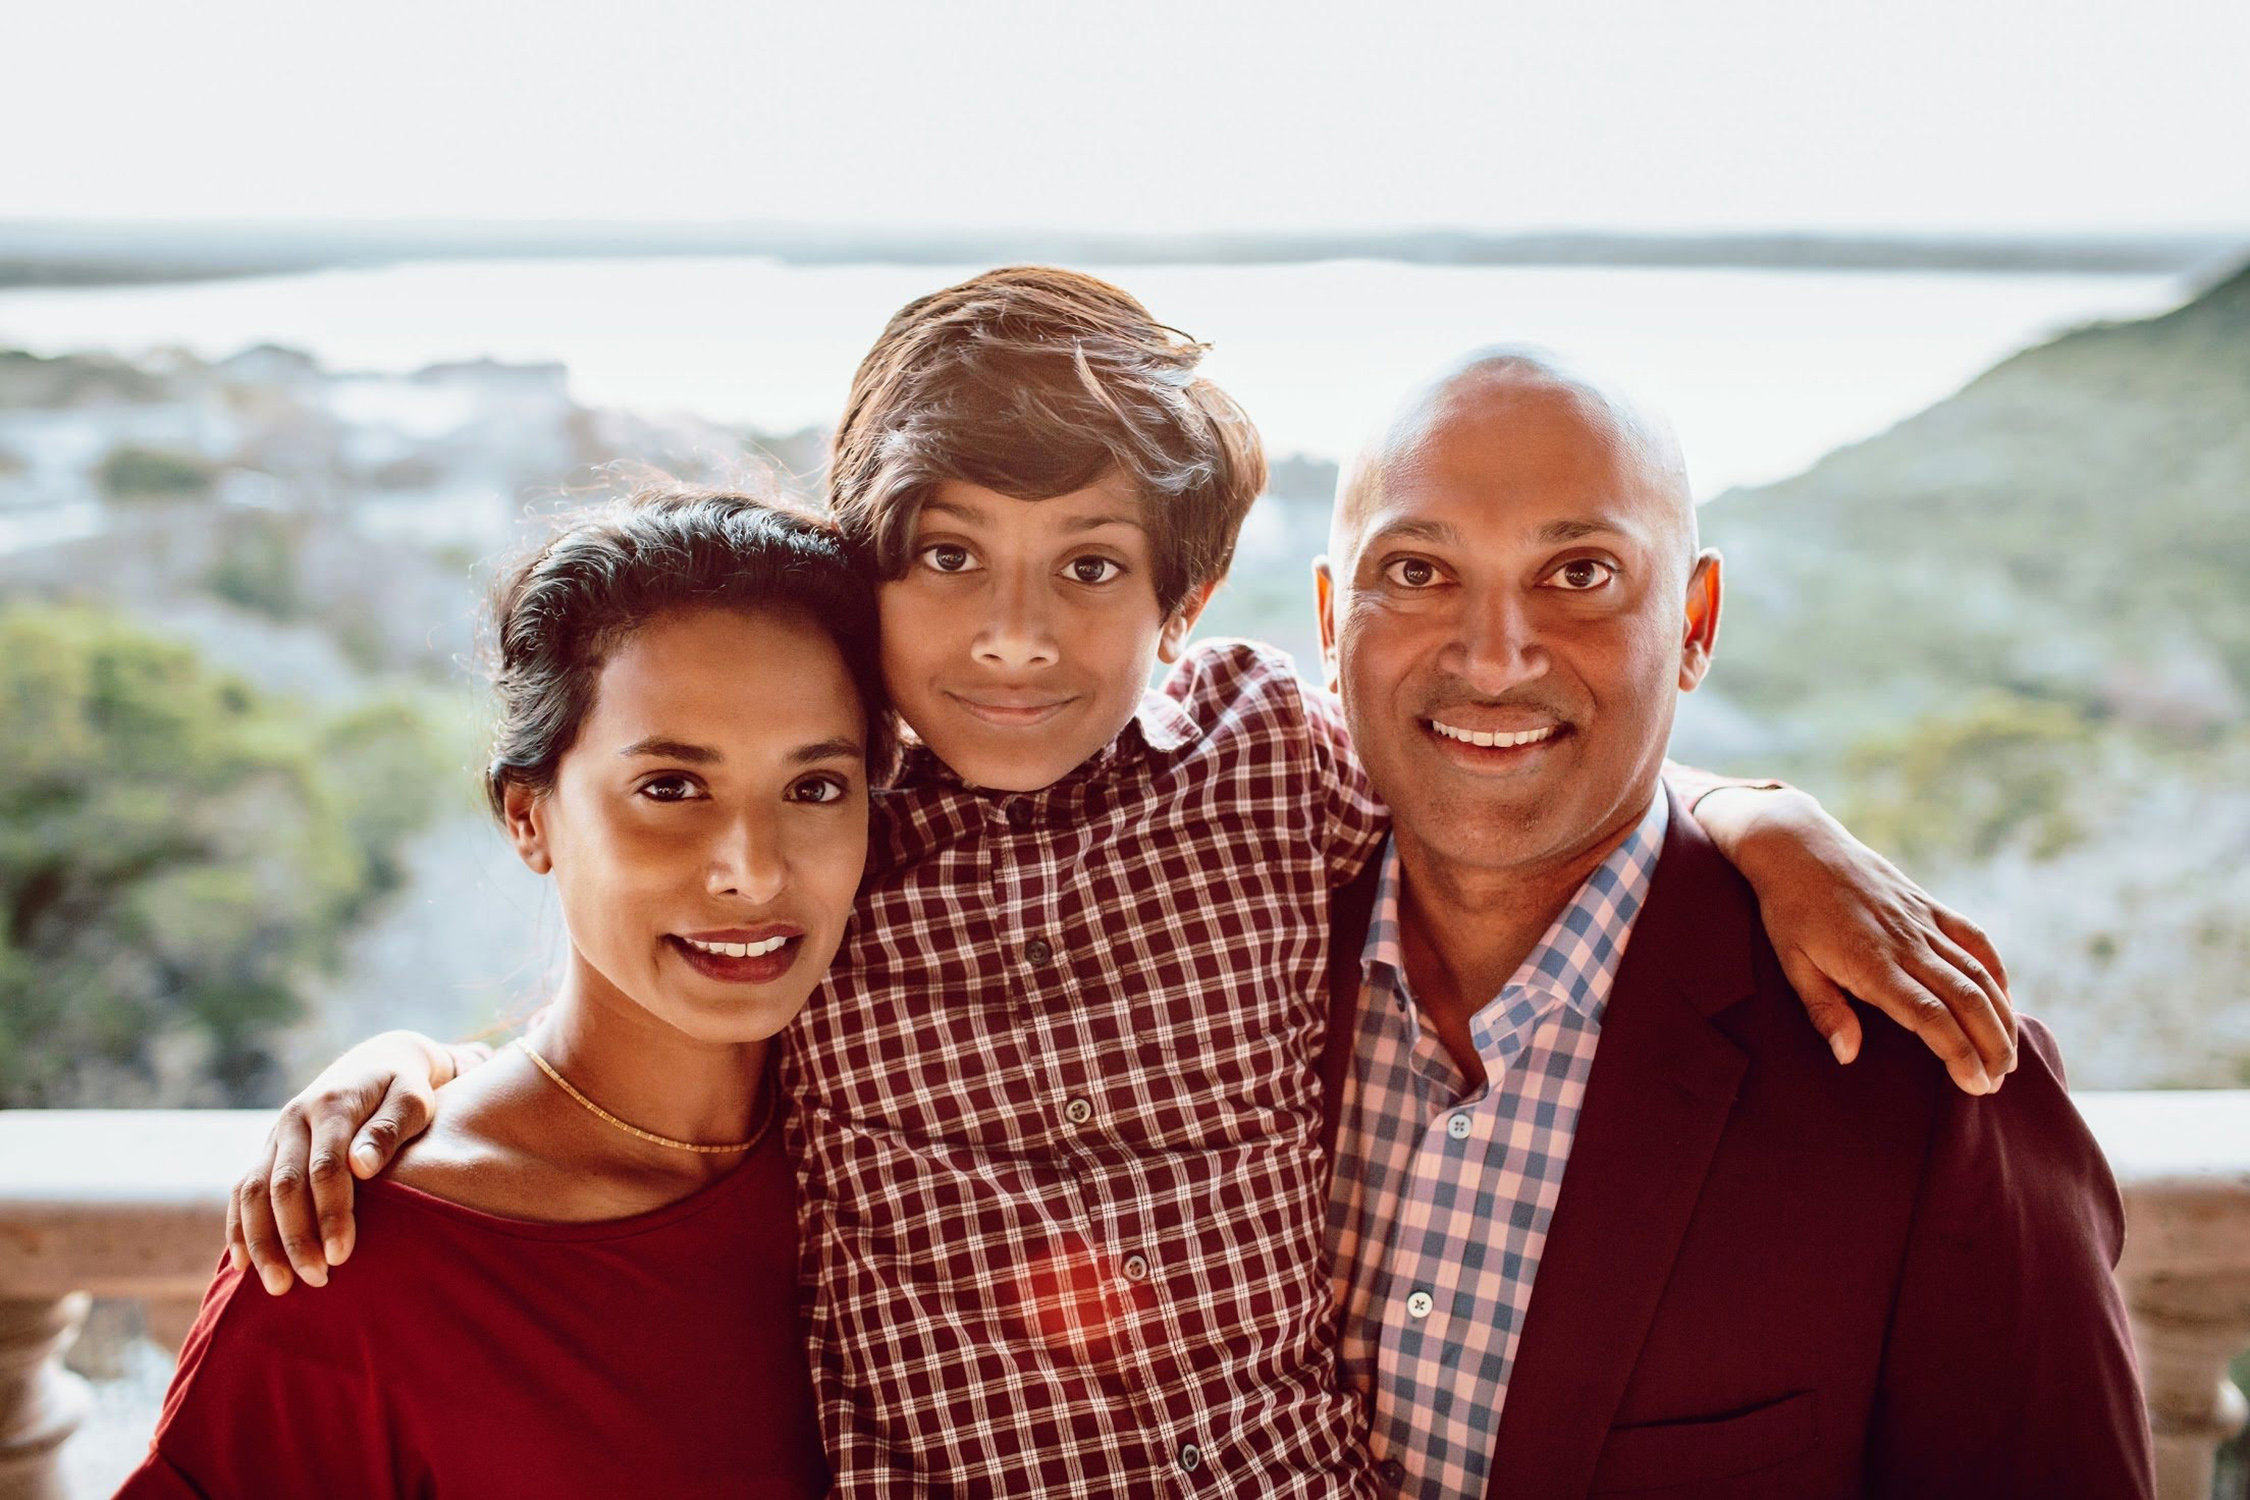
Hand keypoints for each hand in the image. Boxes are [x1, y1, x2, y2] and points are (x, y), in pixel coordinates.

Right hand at [224, 1031, 485, 1293]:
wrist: (376, 1064)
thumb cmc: (405, 1090)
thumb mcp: (413, 1100)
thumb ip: (389, 1128)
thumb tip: (363, 1166)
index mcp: (334, 1104)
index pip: (326, 1166)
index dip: (331, 1213)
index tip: (343, 1255)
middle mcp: (296, 1119)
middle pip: (283, 1185)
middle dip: (296, 1237)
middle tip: (317, 1279)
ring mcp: (276, 1135)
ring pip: (253, 1192)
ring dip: (263, 1241)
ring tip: (280, 1286)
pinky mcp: (268, 1150)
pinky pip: (241, 1191)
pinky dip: (238, 1228)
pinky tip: (243, 1267)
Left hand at [1696, 787, 2015, 1095]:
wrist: (1797, 846)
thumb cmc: (1788, 909)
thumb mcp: (1791, 962)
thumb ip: (1823, 1010)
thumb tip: (1847, 1056)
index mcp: (1871, 963)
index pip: (1930, 1016)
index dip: (1959, 1053)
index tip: (1975, 1084)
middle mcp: (1906, 943)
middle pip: (1966, 1000)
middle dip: (1991, 1045)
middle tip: (1996, 1083)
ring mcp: (1921, 921)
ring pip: (1978, 973)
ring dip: (2000, 1017)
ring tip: (2008, 1056)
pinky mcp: (1927, 905)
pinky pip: (1974, 939)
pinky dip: (1996, 971)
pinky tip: (2004, 1000)